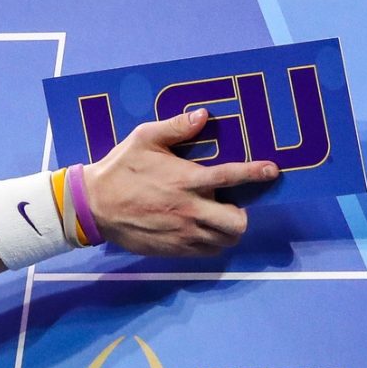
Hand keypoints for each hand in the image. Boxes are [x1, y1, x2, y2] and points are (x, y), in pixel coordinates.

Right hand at [83, 109, 276, 255]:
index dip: (255, 173)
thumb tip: (203, 115)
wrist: (93, 206)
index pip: (231, 176)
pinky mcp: (173, 248)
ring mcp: (182, 232)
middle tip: (231, 206)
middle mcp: (189, 209)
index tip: (272, 171)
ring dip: (227, 230)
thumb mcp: (143, 139)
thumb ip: (175, 128)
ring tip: (218, 220)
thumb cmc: (120, 169)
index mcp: (186, 179)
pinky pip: (206, 252)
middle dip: (241, 214)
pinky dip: (211, 243)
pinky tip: (201, 231)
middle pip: (237, 222)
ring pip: (224, 241)